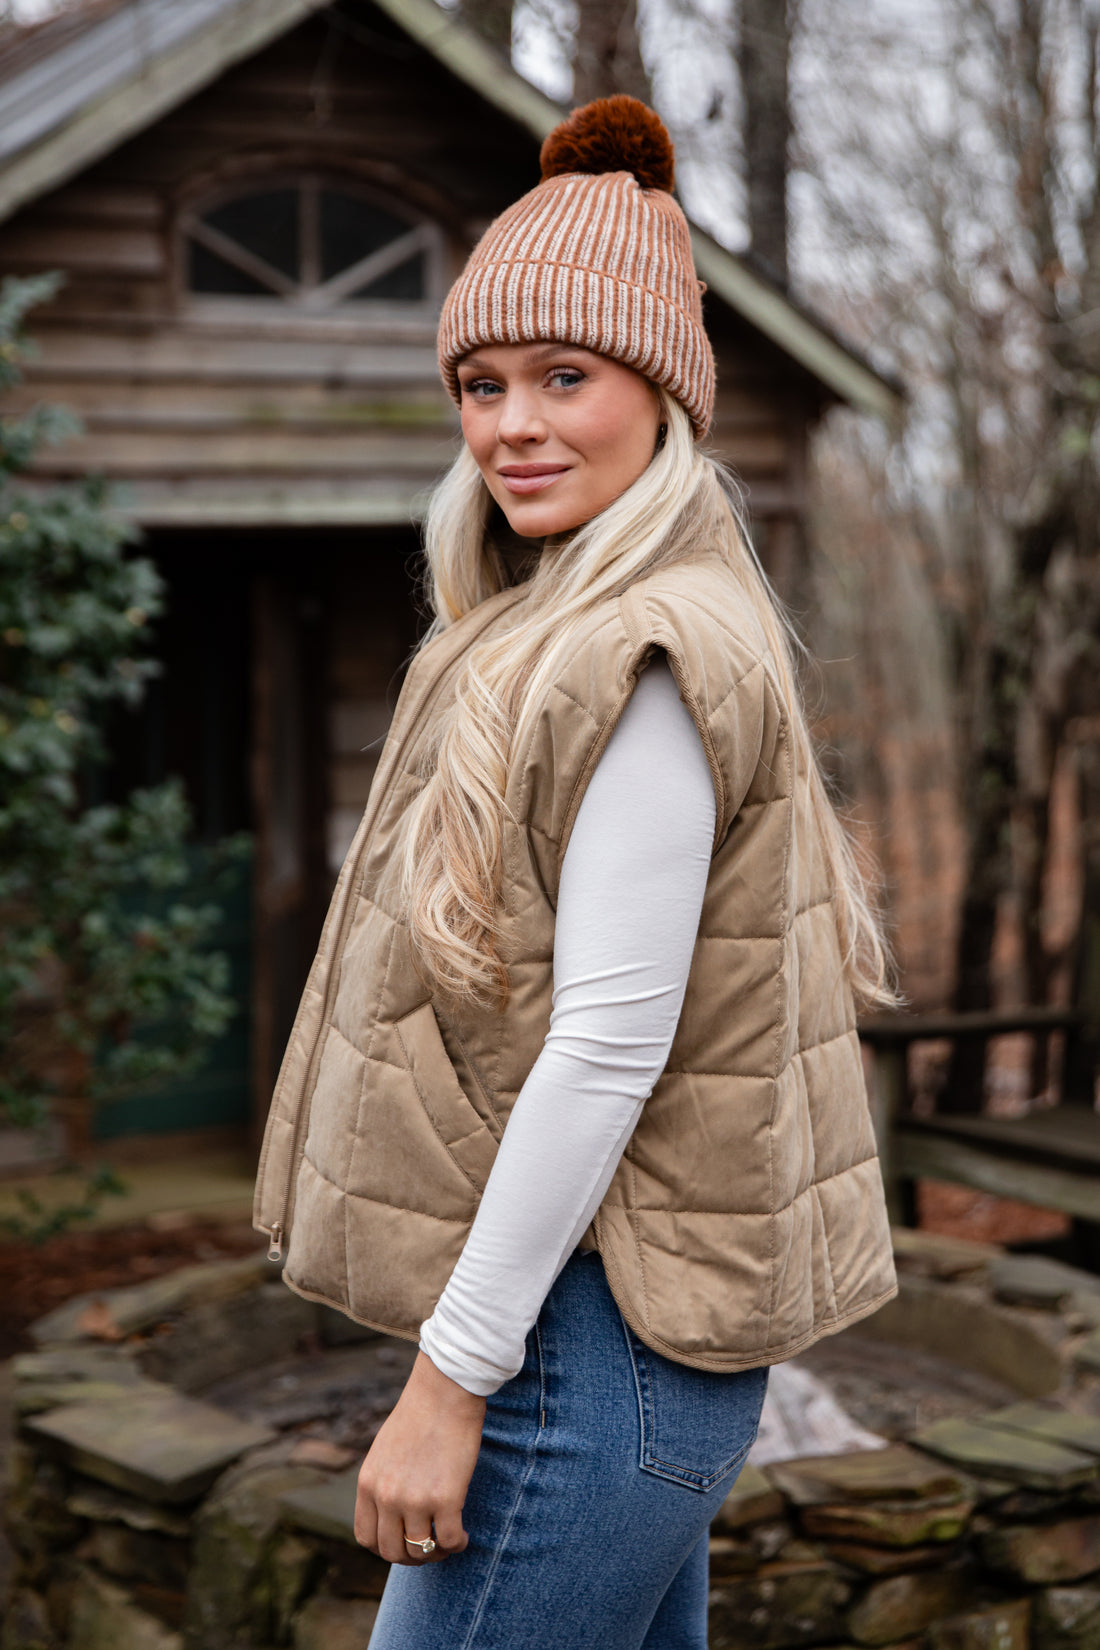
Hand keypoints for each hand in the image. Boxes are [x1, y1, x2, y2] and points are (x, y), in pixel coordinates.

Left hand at [354, 1350, 486, 1564]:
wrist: (445, 1391)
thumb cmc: (419, 1415)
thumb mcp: (384, 1451)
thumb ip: (383, 1482)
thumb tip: (392, 1513)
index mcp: (368, 1483)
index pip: (366, 1538)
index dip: (386, 1547)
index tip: (403, 1541)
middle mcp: (387, 1496)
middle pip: (392, 1551)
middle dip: (411, 1556)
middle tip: (429, 1546)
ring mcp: (415, 1499)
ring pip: (421, 1551)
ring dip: (435, 1553)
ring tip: (449, 1541)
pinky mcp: (446, 1498)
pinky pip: (450, 1541)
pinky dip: (458, 1545)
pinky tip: (464, 1535)